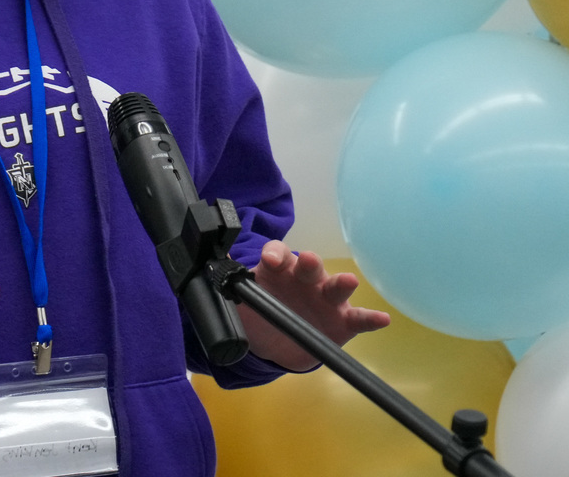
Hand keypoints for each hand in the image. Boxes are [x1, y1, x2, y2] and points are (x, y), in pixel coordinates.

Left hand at [238, 241, 389, 371]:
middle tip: (306, 260)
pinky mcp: (342, 323)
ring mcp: (325, 299)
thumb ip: (230, 286)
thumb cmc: (260, 313)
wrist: (275, 344)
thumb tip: (214, 272)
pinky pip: (358, 319)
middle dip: (307, 262)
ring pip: (335, 286)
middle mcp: (304, 279)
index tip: (268, 260)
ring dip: (341, 283)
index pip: (278, 253)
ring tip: (349, 281)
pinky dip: (370, 318)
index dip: (274, 254)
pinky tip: (382, 319)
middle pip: (308, 265)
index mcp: (279, 269)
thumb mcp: (241, 301)